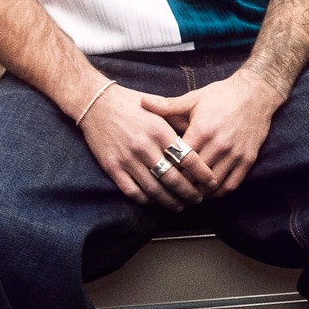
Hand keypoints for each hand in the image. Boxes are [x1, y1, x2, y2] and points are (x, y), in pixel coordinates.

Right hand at [79, 83, 216, 206]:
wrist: (96, 103)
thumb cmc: (132, 104)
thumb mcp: (159, 109)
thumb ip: (179, 123)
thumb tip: (203, 138)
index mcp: (160, 130)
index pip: (188, 158)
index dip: (202, 173)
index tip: (212, 181)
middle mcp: (145, 146)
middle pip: (173, 179)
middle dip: (189, 193)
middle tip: (199, 199)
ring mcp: (127, 159)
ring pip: (154, 190)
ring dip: (170, 201)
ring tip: (180, 205)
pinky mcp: (112, 167)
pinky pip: (132, 191)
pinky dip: (146, 200)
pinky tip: (155, 201)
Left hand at [141, 67, 279, 196]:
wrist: (256, 93)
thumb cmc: (222, 95)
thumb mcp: (193, 98)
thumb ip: (167, 105)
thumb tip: (141, 102)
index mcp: (202, 130)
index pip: (179, 160)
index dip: (167, 170)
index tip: (158, 175)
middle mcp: (219, 145)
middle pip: (193, 176)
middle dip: (180, 185)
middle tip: (169, 190)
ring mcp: (235, 154)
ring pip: (212, 184)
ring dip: (198, 192)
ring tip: (186, 194)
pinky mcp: (248, 159)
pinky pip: (231, 184)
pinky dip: (218, 193)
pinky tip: (208, 192)